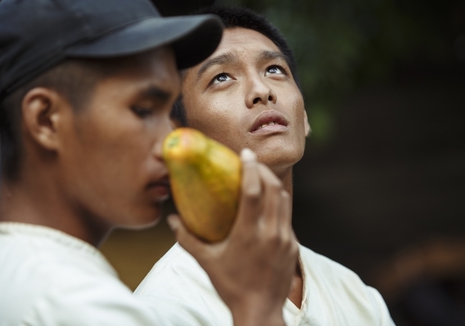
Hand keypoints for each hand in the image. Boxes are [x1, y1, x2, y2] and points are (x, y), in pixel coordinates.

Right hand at [167, 148, 296, 325]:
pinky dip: (278, 204)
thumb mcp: (206, 262)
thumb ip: (187, 239)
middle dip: (264, 171)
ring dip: (273, 185)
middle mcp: (271, 232)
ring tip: (261, 176)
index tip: (245, 154)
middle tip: (252, 161)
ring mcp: (285, 239)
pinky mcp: (293, 246)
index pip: (254, 191)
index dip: (251, 168)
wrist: (260, 312)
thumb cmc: (230, 287)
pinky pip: (287, 217)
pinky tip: (268, 204)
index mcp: (249, 233)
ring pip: (284, 201)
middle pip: (273, 189)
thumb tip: (171, 219)